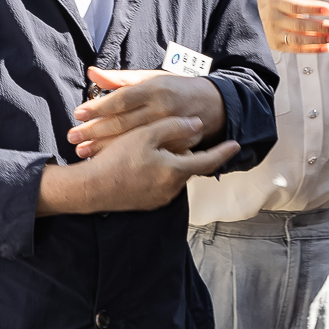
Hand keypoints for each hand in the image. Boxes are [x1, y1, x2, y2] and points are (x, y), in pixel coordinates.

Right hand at [48, 115, 239, 212]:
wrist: (92, 189)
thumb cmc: (117, 160)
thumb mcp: (145, 134)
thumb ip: (173, 127)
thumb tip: (196, 125)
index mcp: (175, 171)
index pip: (208, 161)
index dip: (223, 152)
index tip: (236, 145)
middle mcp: (172, 188)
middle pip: (189, 167)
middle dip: (188, 153)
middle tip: (180, 138)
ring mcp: (160, 198)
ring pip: (174, 175)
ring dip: (171, 162)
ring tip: (155, 149)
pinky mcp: (148, 203)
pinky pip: (161, 184)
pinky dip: (159, 172)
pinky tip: (143, 163)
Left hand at [70, 67, 222, 157]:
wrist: (212, 105)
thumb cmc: (176, 89)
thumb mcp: (150, 78)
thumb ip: (120, 79)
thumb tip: (92, 73)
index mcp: (155, 89)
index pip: (122, 99)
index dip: (99, 107)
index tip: (79, 113)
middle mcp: (162, 109)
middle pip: (123, 122)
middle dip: (95, 131)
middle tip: (73, 136)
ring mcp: (170, 130)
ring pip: (133, 141)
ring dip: (105, 147)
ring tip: (83, 151)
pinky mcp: (176, 146)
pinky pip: (148, 153)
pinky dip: (127, 157)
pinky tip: (108, 161)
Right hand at [255, 0, 328, 54]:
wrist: (248, 17)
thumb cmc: (268, 3)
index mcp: (275, 1)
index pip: (296, 6)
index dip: (313, 8)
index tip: (328, 9)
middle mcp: (274, 18)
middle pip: (299, 24)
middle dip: (320, 27)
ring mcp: (275, 33)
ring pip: (299, 38)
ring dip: (318, 40)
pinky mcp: (277, 45)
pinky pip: (296, 49)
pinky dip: (312, 49)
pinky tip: (324, 47)